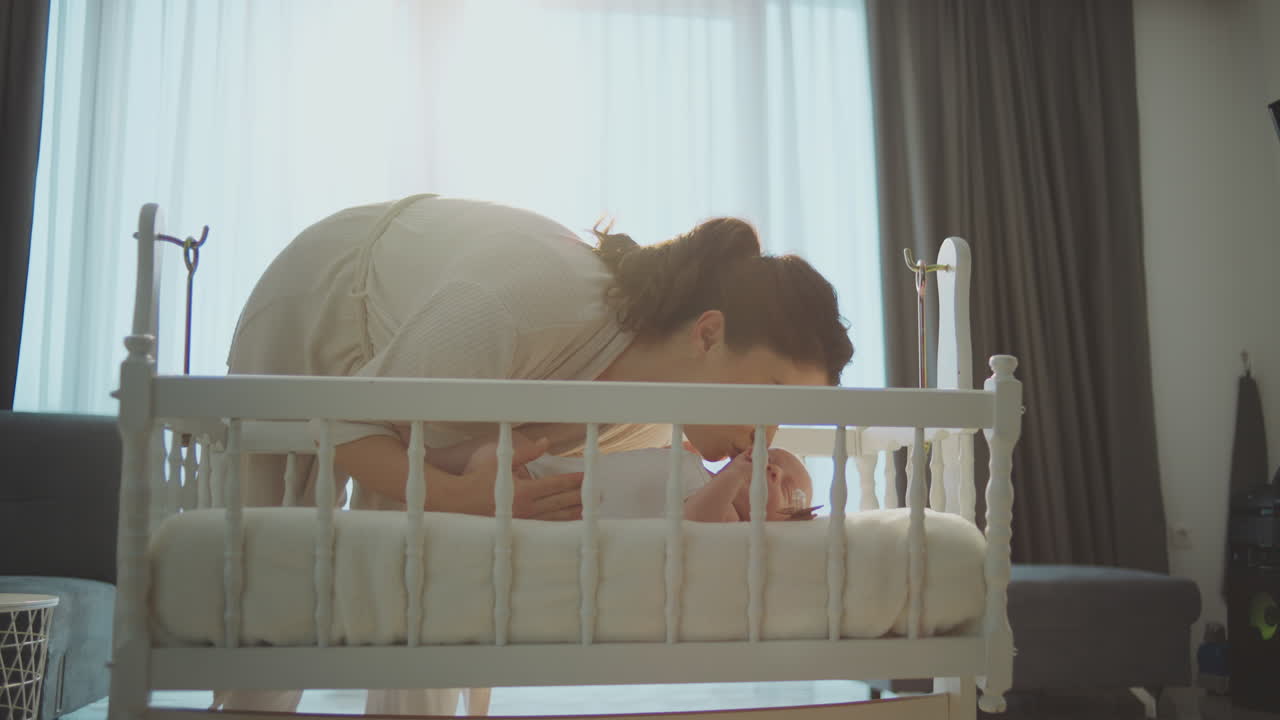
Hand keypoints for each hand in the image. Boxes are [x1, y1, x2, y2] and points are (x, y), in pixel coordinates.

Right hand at [459, 437, 582, 520]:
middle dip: (579, 497)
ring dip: (571, 514)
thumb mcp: (500, 460)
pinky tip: (564, 524)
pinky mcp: (517, 528)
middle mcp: (526, 508)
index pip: (555, 485)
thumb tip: (545, 443)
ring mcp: (522, 521)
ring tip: (586, 511)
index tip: (587, 478)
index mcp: (523, 490)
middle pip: (559, 502)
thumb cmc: (476, 479)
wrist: (457, 502)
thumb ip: (525, 452)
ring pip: (553, 518)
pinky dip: (556, 524)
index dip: (572, 481)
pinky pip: (542, 526)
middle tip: (596, 496)